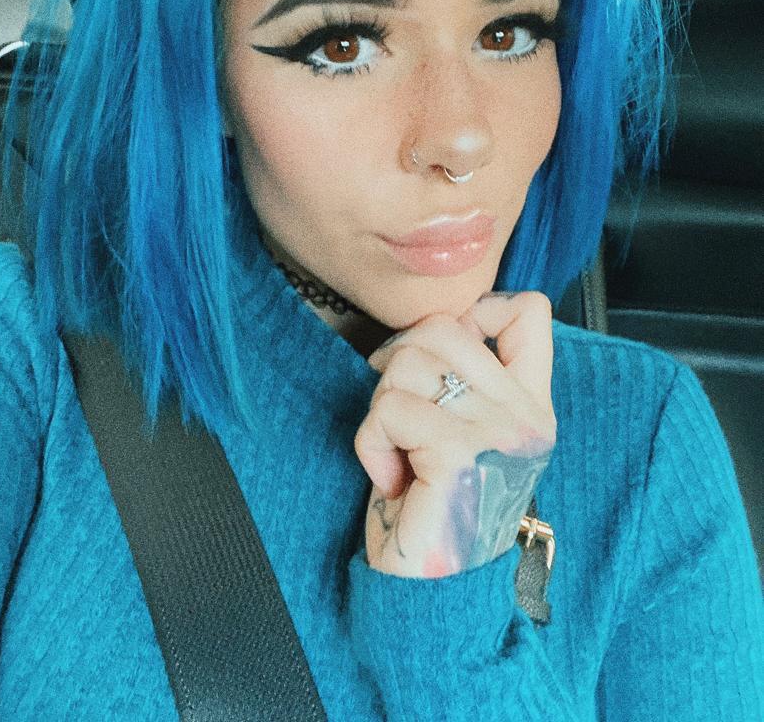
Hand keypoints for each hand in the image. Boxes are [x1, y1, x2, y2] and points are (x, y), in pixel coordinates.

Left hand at [354, 292, 555, 577]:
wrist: (432, 594)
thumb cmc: (433, 507)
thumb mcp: (462, 432)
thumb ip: (466, 378)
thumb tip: (433, 325)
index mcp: (531, 406)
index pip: (530, 311)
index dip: (474, 310)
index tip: (442, 358)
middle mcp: (526, 416)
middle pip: (442, 327)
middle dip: (398, 366)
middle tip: (400, 418)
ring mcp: (499, 434)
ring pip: (409, 362)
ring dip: (382, 409)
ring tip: (400, 455)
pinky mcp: (461, 455)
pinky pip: (390, 409)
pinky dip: (372, 442)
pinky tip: (392, 480)